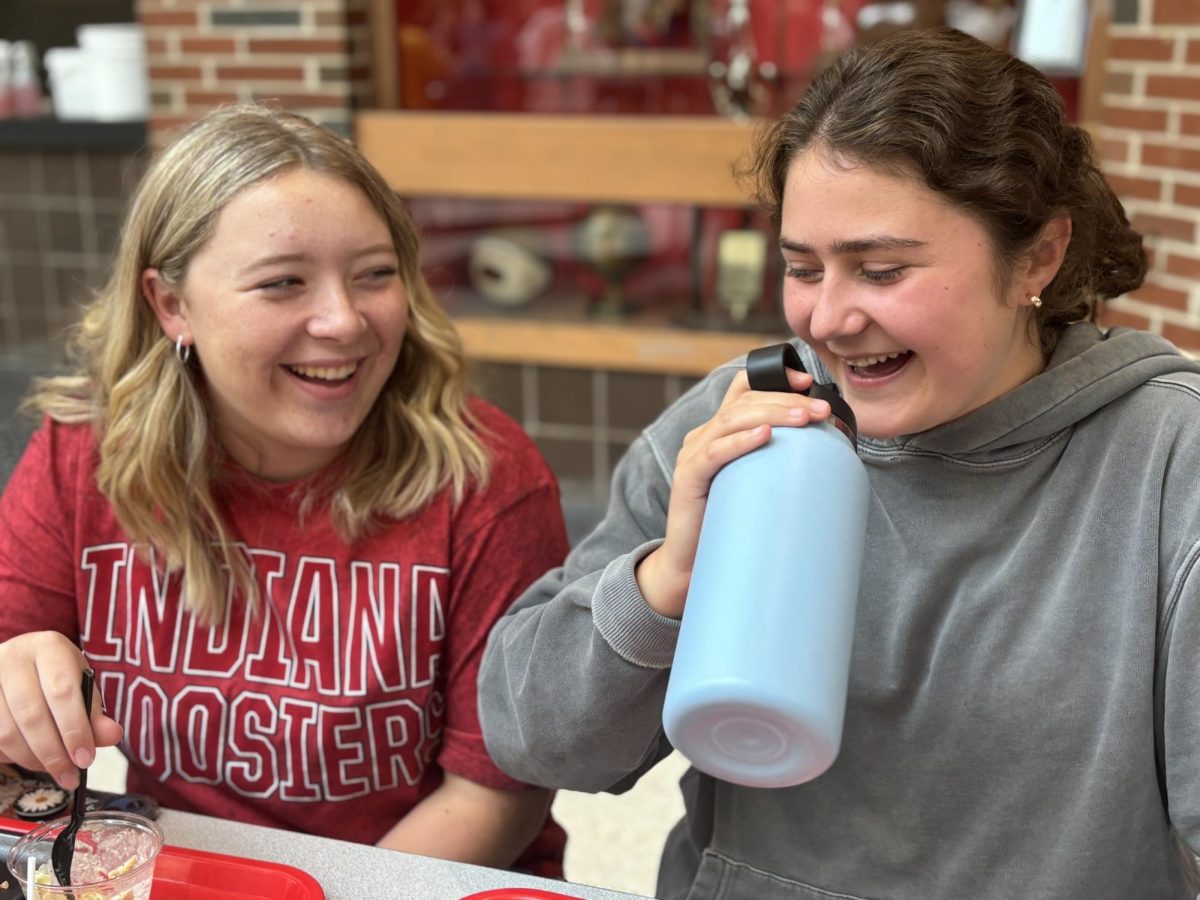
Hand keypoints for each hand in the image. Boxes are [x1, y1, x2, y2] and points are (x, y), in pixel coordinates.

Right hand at [0, 632, 123, 788]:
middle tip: (70, 776)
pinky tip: (31, 759)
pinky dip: (13, 757)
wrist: (18, 666)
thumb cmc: (56, 677)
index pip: (62, 691)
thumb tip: (113, 736)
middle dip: (54, 754)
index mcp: (49, 647)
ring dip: (33, 760)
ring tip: (55, 770)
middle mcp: (13, 658)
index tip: (85, 759)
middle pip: (32, 715)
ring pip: (7, 733)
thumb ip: (95, 713)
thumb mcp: (81, 686)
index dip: (75, 729)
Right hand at [636, 367, 830, 618]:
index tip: (808, 381)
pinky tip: (764, 434)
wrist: (691, 565)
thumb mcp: (755, 486)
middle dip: (786, 399)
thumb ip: (777, 466)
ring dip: (772, 413)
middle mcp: (702, 436)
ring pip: (731, 420)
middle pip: (744, 401)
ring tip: (804, 418)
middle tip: (822, 409)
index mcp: (719, 432)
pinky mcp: (687, 479)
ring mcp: (692, 456)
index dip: (772, 377)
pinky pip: (712, 453)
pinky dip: (739, 441)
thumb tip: (830, 460)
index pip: (742, 389)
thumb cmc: (728, 525)